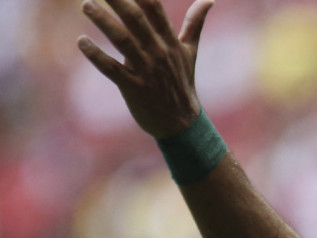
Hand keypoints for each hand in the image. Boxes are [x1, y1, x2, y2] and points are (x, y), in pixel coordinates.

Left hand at [77, 0, 213, 138]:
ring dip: (104, 22)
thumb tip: (210, 0)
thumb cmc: (182, 82)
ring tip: (87, 5)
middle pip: (136, 19)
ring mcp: (147, 71)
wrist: (182, 123)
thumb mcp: (190, 51)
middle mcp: (159, 53)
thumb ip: (195, 23)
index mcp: (170, 41)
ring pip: (123, 41)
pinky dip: (97, 56)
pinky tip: (82, 42)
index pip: (155, 8)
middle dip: (117, 0)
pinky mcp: (134, 89)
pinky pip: (113, 70)